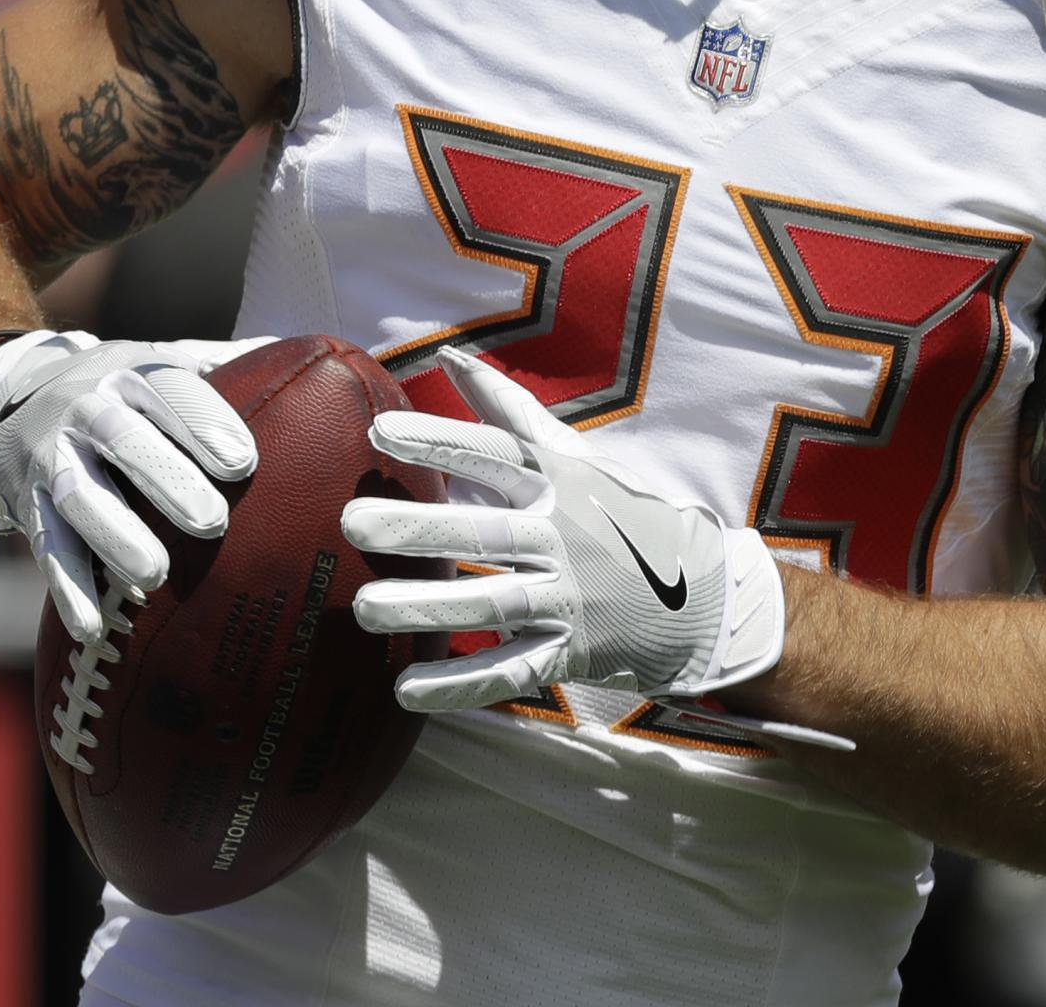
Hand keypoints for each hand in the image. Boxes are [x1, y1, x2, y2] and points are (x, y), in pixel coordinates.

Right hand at [0, 330, 254, 642]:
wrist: (12, 399)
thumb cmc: (121, 391)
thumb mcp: (162, 363)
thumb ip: (231, 363)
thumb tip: (322, 354)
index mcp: (133, 372)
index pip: (171, 390)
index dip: (204, 424)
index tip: (243, 464)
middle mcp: (87, 408)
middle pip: (124, 440)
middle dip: (167, 479)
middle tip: (213, 523)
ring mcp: (52, 455)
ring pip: (79, 495)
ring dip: (115, 535)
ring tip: (156, 574)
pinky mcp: (26, 502)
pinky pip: (47, 545)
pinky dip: (68, 587)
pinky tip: (93, 627)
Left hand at [342, 345, 791, 715]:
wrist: (695, 594)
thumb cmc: (616, 512)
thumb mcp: (571, 455)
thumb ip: (506, 409)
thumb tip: (448, 356)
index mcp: (558, 483)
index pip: (495, 455)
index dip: (440, 439)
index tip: (379, 430)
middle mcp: (564, 537)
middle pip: (485, 532)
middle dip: (418, 528)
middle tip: (351, 523)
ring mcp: (569, 598)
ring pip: (492, 604)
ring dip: (427, 609)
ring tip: (364, 608)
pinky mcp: (570, 652)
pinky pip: (511, 671)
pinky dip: (460, 684)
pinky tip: (405, 689)